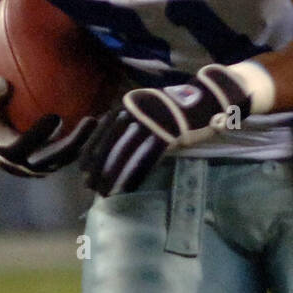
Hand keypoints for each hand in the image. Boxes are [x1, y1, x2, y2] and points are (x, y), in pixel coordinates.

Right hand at [0, 75, 97, 177]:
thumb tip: (2, 83)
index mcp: (5, 152)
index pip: (24, 146)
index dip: (39, 134)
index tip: (56, 116)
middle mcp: (26, 165)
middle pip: (56, 157)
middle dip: (76, 140)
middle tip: (92, 120)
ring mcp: (42, 167)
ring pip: (68, 158)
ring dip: (87, 141)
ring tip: (102, 119)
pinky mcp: (53, 164)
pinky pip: (72, 154)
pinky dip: (85, 140)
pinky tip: (100, 119)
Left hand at [79, 64, 253, 196]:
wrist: (208, 99)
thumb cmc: (179, 109)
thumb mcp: (149, 110)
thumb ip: (131, 123)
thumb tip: (114, 145)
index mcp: (127, 105)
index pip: (101, 132)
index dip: (92, 155)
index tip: (85, 172)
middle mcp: (134, 112)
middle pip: (109, 146)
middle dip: (99, 170)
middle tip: (92, 188)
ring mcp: (150, 122)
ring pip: (124, 155)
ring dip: (113, 177)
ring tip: (106, 193)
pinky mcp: (166, 134)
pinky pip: (144, 160)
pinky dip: (133, 177)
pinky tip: (126, 189)